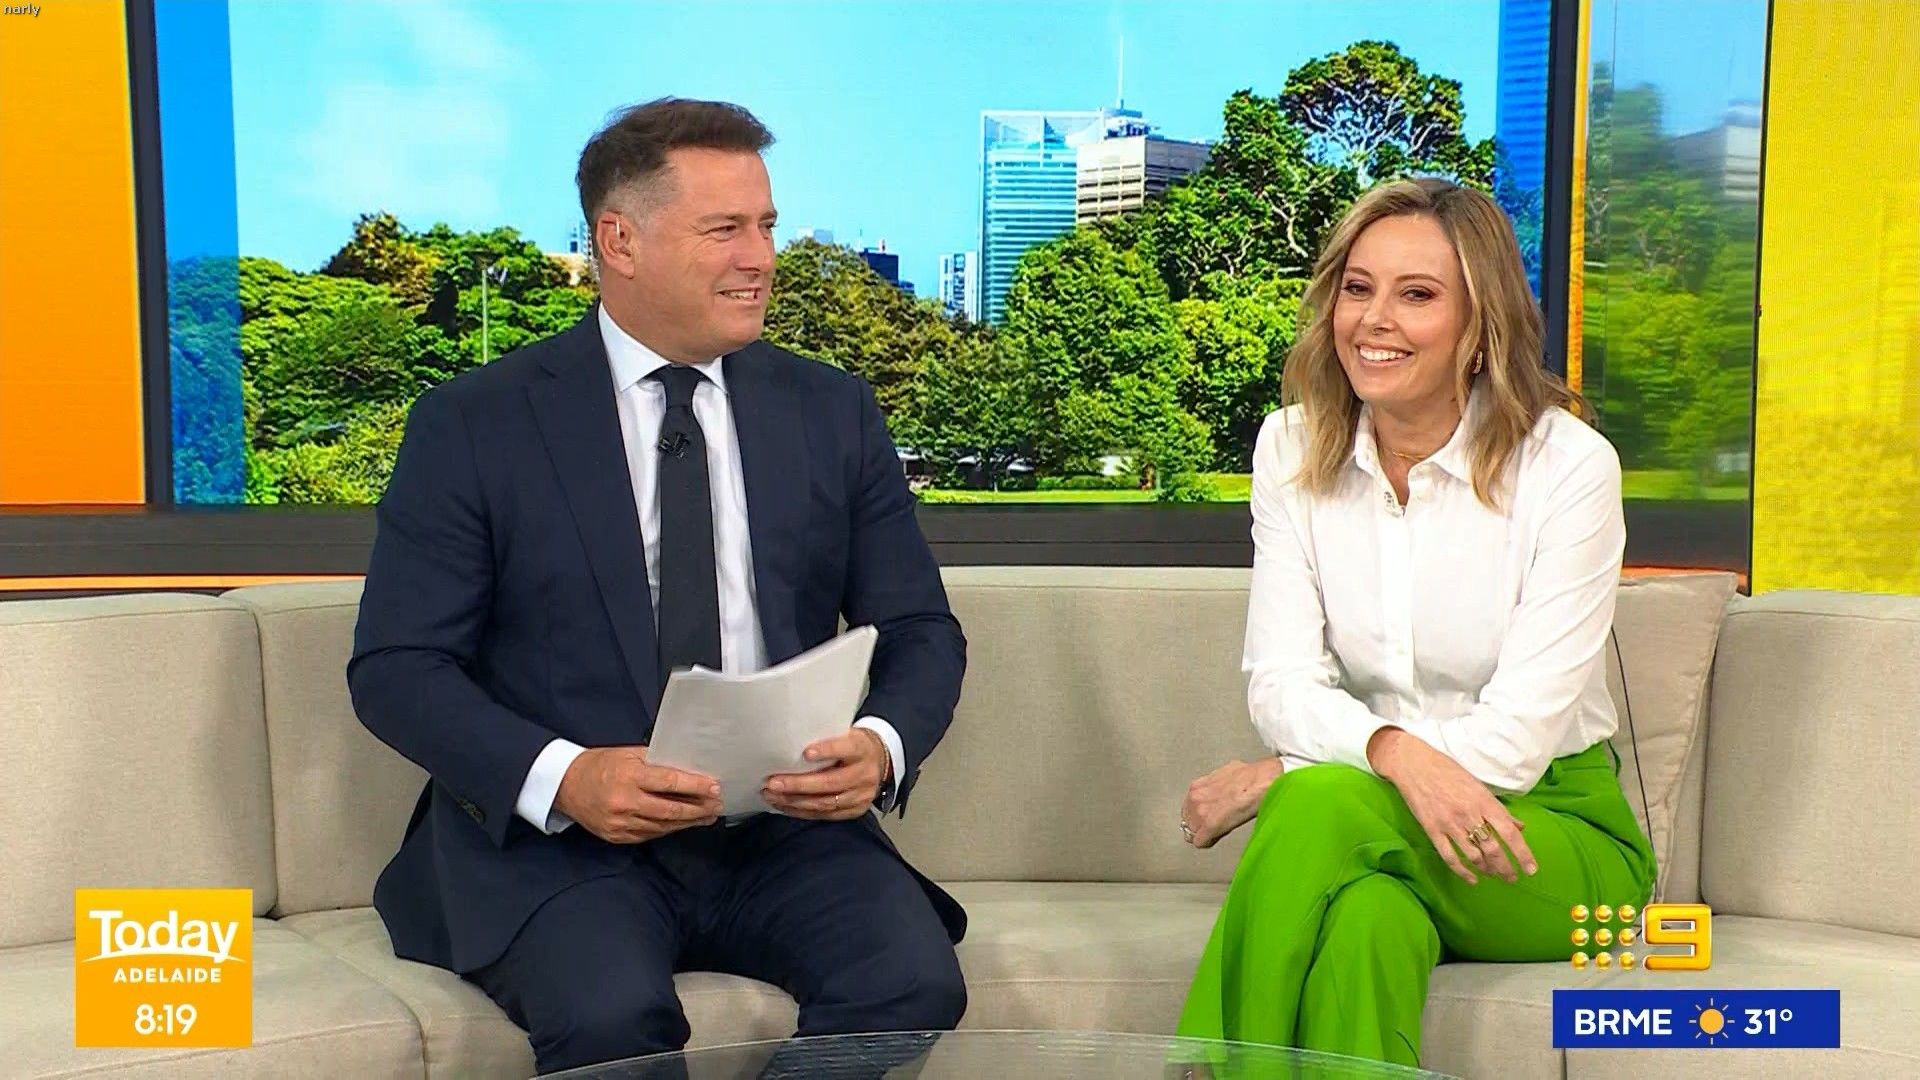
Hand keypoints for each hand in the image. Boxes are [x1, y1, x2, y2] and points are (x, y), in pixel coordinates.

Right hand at [553, 746, 721, 843]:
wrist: (566, 786)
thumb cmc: (600, 765)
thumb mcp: (628, 755)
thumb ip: (656, 762)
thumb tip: (687, 767)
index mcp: (629, 777)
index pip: (669, 782)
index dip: (695, 786)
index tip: (715, 787)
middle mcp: (625, 802)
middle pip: (671, 810)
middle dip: (698, 809)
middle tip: (717, 806)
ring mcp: (620, 823)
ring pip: (663, 826)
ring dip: (688, 822)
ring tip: (707, 816)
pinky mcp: (617, 836)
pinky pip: (650, 834)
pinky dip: (668, 829)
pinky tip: (682, 824)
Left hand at [764, 727, 889, 820]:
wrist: (881, 761)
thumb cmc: (854, 745)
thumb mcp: (848, 734)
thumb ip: (827, 738)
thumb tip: (790, 742)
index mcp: (862, 749)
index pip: (846, 749)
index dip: (827, 751)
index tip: (805, 753)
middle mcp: (864, 774)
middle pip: (830, 782)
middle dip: (798, 784)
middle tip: (773, 783)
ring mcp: (860, 796)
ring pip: (825, 803)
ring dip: (794, 801)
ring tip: (772, 795)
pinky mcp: (854, 811)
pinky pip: (824, 815)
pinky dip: (801, 811)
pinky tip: (784, 805)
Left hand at [1180, 758, 1284, 847]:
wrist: (1261, 783)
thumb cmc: (1250, 777)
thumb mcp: (1226, 774)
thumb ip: (1216, 785)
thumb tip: (1222, 789)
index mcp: (1197, 787)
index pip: (1189, 808)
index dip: (1199, 814)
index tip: (1207, 817)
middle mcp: (1195, 798)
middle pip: (1189, 820)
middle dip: (1200, 824)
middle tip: (1214, 825)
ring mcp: (1200, 813)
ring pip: (1193, 831)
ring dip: (1204, 832)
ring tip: (1219, 830)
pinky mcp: (1209, 827)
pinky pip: (1201, 841)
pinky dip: (1208, 842)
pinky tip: (1215, 839)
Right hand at [1367, 727, 1534, 883]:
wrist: (1413, 764)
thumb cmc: (1447, 771)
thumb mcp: (1478, 785)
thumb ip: (1498, 808)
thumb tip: (1519, 826)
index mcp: (1484, 801)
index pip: (1509, 832)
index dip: (1522, 853)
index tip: (1531, 868)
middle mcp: (1469, 814)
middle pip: (1493, 849)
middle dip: (1506, 868)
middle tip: (1512, 878)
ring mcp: (1450, 824)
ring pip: (1474, 856)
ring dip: (1487, 870)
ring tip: (1493, 875)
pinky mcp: (1432, 830)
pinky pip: (1450, 857)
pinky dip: (1462, 871)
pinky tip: (1472, 879)